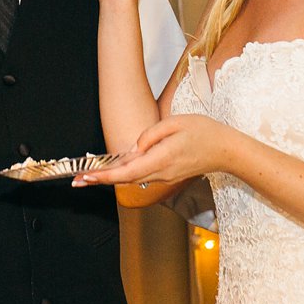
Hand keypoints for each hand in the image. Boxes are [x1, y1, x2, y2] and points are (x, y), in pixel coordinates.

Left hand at [81, 112, 238, 192]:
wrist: (227, 151)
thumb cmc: (205, 132)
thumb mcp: (176, 123)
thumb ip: (151, 135)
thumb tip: (134, 148)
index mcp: (161, 158)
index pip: (127, 171)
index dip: (104, 176)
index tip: (86, 177)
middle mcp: (161, 172)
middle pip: (125, 179)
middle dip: (100, 180)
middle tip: (76, 180)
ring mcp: (165, 176)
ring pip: (133, 178)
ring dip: (111, 177)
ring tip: (89, 175)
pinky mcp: (168, 175)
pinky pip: (143, 175)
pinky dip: (126, 174)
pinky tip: (114, 169)